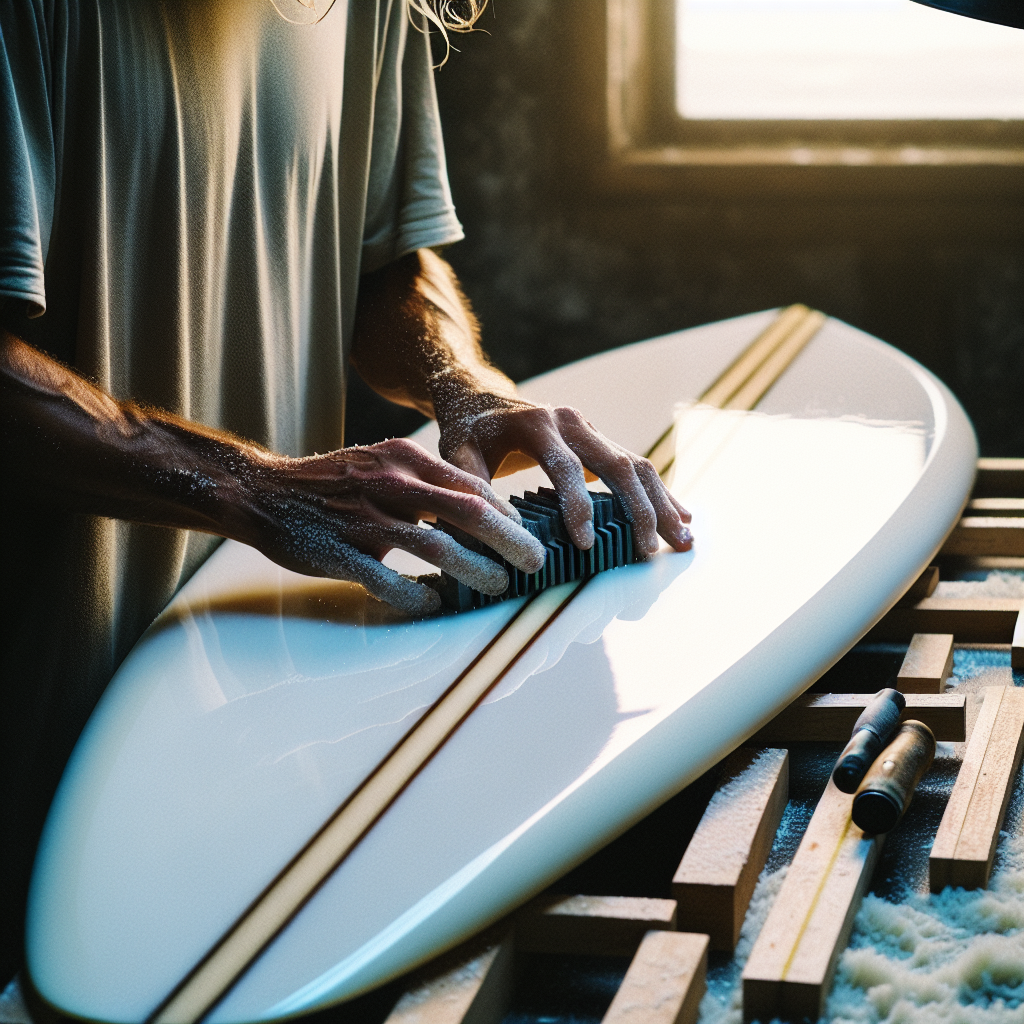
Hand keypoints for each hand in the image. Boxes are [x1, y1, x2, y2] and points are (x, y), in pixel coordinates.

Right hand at [238, 438, 546, 614]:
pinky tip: (432, 601)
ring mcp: (363, 517)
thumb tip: (479, 511)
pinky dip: (413, 591)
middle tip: (536, 562)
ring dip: (473, 569)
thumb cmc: (333, 484)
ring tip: (498, 586)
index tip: (529, 534)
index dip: (506, 513)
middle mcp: (389, 483)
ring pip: (434, 545)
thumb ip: (425, 484)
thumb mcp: (382, 466)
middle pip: (465, 511)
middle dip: (508, 540)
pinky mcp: (339, 551)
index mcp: (403, 459)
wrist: (264, 493)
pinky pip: (385, 577)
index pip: (470, 485)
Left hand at [434, 392, 692, 556]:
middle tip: (649, 552)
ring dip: (662, 504)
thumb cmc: (467, 431)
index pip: (566, 467)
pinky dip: (659, 494)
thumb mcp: (456, 453)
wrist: (479, 396)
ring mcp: (592, 429)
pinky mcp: (600, 442)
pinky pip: (636, 467)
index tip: (585, 546)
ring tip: (684, 539)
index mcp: (538, 424)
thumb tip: (495, 531)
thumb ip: (471, 486)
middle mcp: (573, 422)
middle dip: (638, 510)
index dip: (577, 507)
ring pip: (637, 465)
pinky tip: (681, 517)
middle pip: (618, 465)